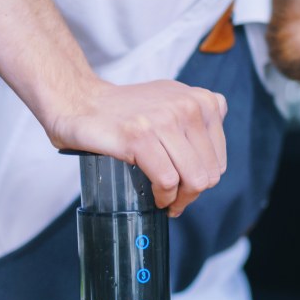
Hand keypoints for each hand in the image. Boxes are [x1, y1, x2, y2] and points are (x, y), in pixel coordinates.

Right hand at [46, 77, 227, 216]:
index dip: (202, 180)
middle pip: (209, 172)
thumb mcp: (172, 103)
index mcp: (201, 100)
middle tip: (175, 200)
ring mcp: (164, 120)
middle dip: (192, 194)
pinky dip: (163, 197)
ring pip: (193, 179)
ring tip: (165, 200)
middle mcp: (187, 106)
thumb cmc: (125, 112)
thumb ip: (197, 123)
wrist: (81, 102)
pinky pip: (167, 181)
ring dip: (178, 199)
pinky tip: (155, 196)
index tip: (185, 187)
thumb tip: (213, 167)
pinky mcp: (140, 136)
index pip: (218, 159)